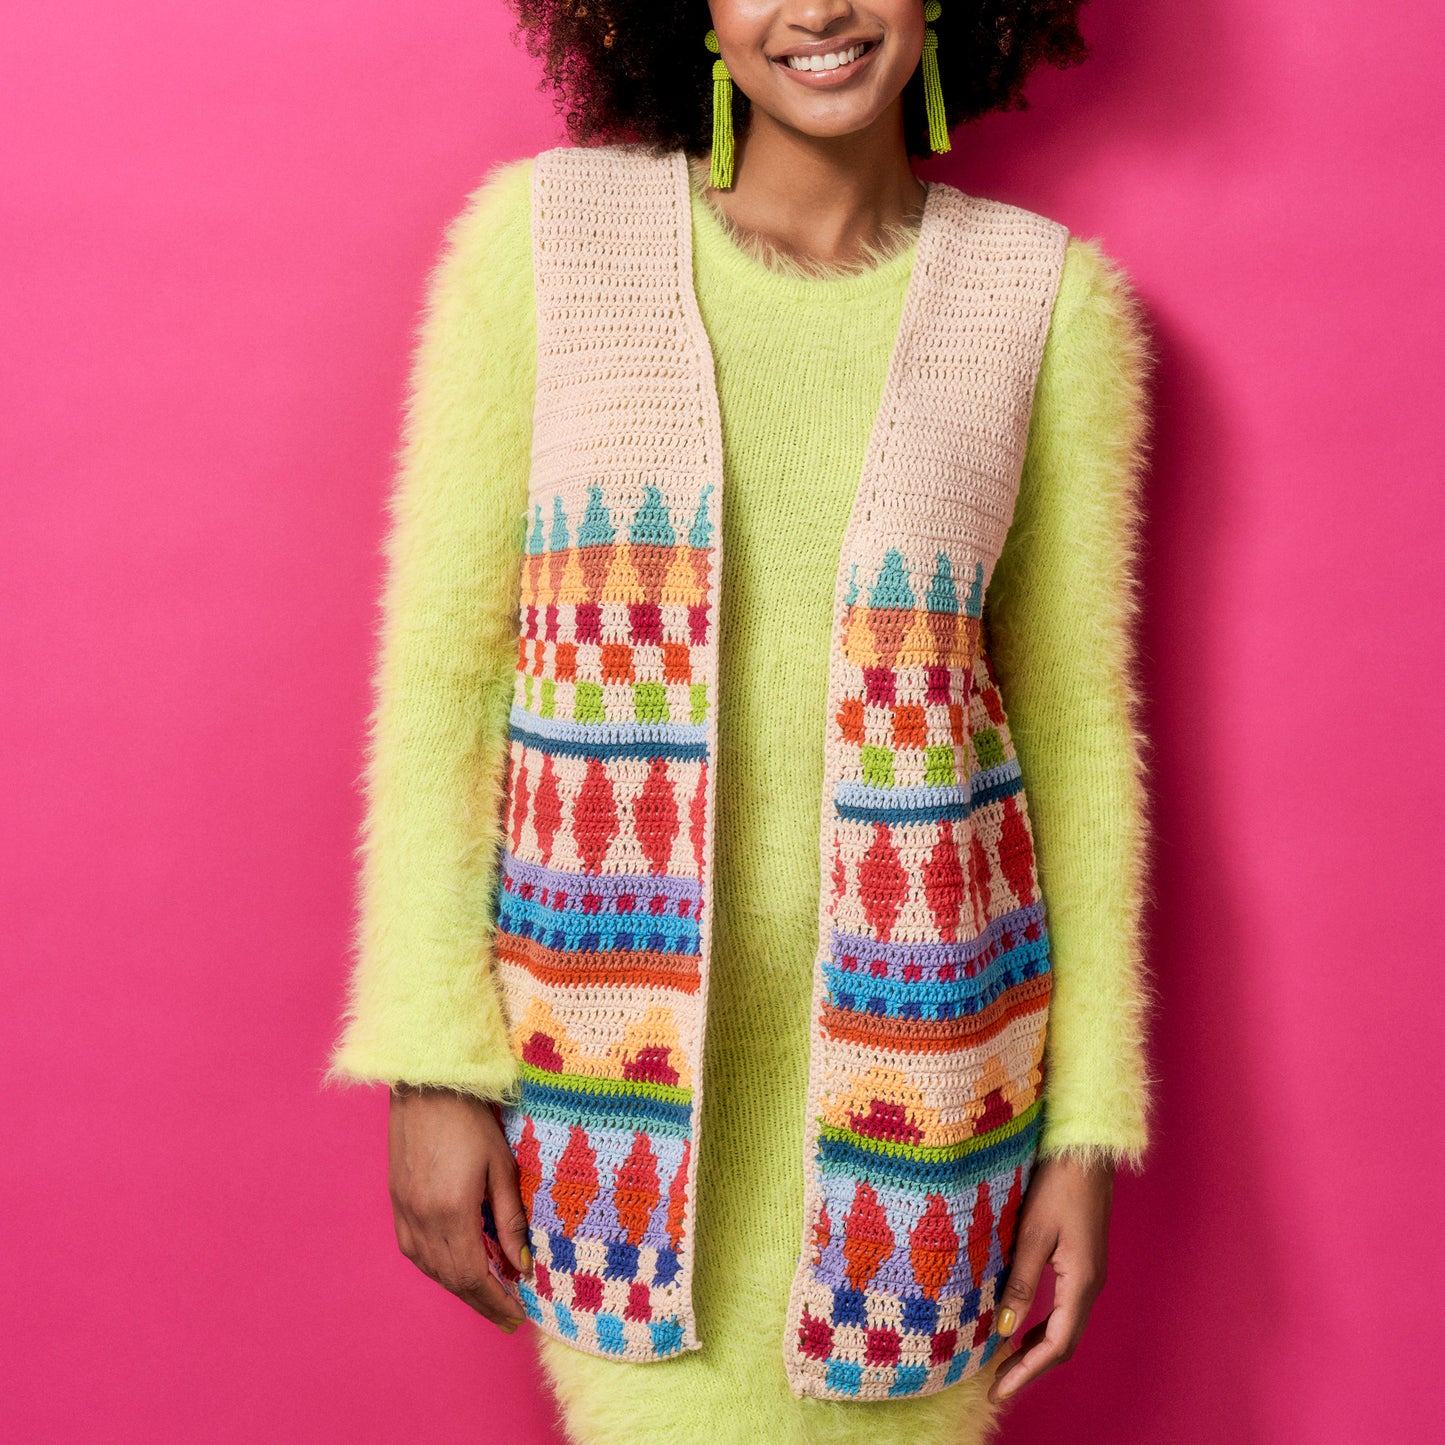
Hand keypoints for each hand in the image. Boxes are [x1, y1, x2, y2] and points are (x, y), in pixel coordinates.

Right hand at [387, 1084, 530, 1332]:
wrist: (427, 1085)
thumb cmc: (470, 1118)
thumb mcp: (501, 1166)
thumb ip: (510, 1218)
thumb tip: (521, 1262)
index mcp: (451, 1212)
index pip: (474, 1276)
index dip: (496, 1301)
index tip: (517, 1315)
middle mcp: (422, 1219)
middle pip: (451, 1279)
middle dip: (481, 1302)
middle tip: (507, 1315)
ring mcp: (404, 1212)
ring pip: (431, 1269)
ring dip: (459, 1287)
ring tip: (488, 1293)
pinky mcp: (397, 1202)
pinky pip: (415, 1251)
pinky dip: (437, 1267)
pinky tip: (455, 1266)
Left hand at [987, 1153, 1113, 1403]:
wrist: (1086, 1148)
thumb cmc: (1059, 1183)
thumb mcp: (1033, 1233)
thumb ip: (1020, 1282)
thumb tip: (1005, 1330)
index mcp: (1082, 1282)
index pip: (1057, 1345)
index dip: (1027, 1371)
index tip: (998, 1390)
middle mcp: (1090, 1284)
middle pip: (1063, 1342)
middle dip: (1030, 1366)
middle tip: (997, 1383)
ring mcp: (1088, 1272)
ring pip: (1064, 1325)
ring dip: (1036, 1347)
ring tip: (1004, 1362)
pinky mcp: (1081, 1259)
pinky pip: (1064, 1306)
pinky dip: (1042, 1324)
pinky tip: (1021, 1324)